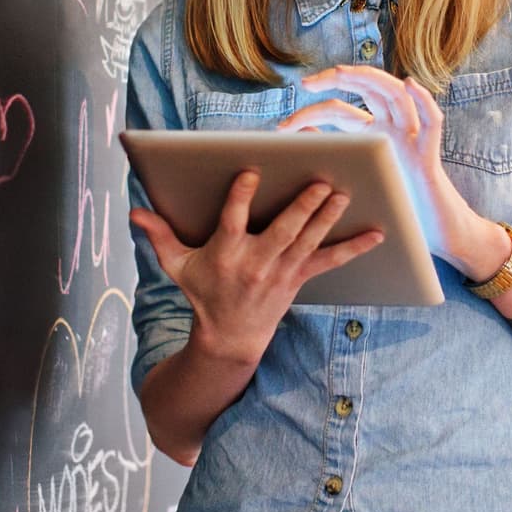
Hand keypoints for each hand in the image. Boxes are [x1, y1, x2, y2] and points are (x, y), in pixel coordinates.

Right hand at [130, 172, 381, 366]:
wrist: (230, 339)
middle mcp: (256, 262)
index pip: (232, 221)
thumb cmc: (204, 293)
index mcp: (225, 253)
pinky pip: (331, 261)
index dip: (241, 198)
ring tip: (343, 193)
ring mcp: (280, 272)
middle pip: (282, 231)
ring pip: (308, 241)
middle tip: (320, 181)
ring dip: (327, 217)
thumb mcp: (177, 266)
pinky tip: (377, 233)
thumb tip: (135, 213)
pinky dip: (354, 247)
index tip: (250, 172)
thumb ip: (159, 236)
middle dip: (302, 207)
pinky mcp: (298, 278)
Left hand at [275, 66, 509, 278]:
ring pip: (396, 95)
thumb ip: (333, 159)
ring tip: (341, 73)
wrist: (429, 234)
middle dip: (337, 80)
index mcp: (372, 136)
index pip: (340, 111)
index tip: (284, 125)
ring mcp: (412, 138)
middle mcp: (392, 129)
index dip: (312, 111)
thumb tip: (301, 139)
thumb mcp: (353, 184)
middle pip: (368, 90)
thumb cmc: (389, 212)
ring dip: (370, 80)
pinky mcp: (429, 156)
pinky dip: (425, 101)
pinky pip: (433, 122)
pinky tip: (411, 86)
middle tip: (307, 84)